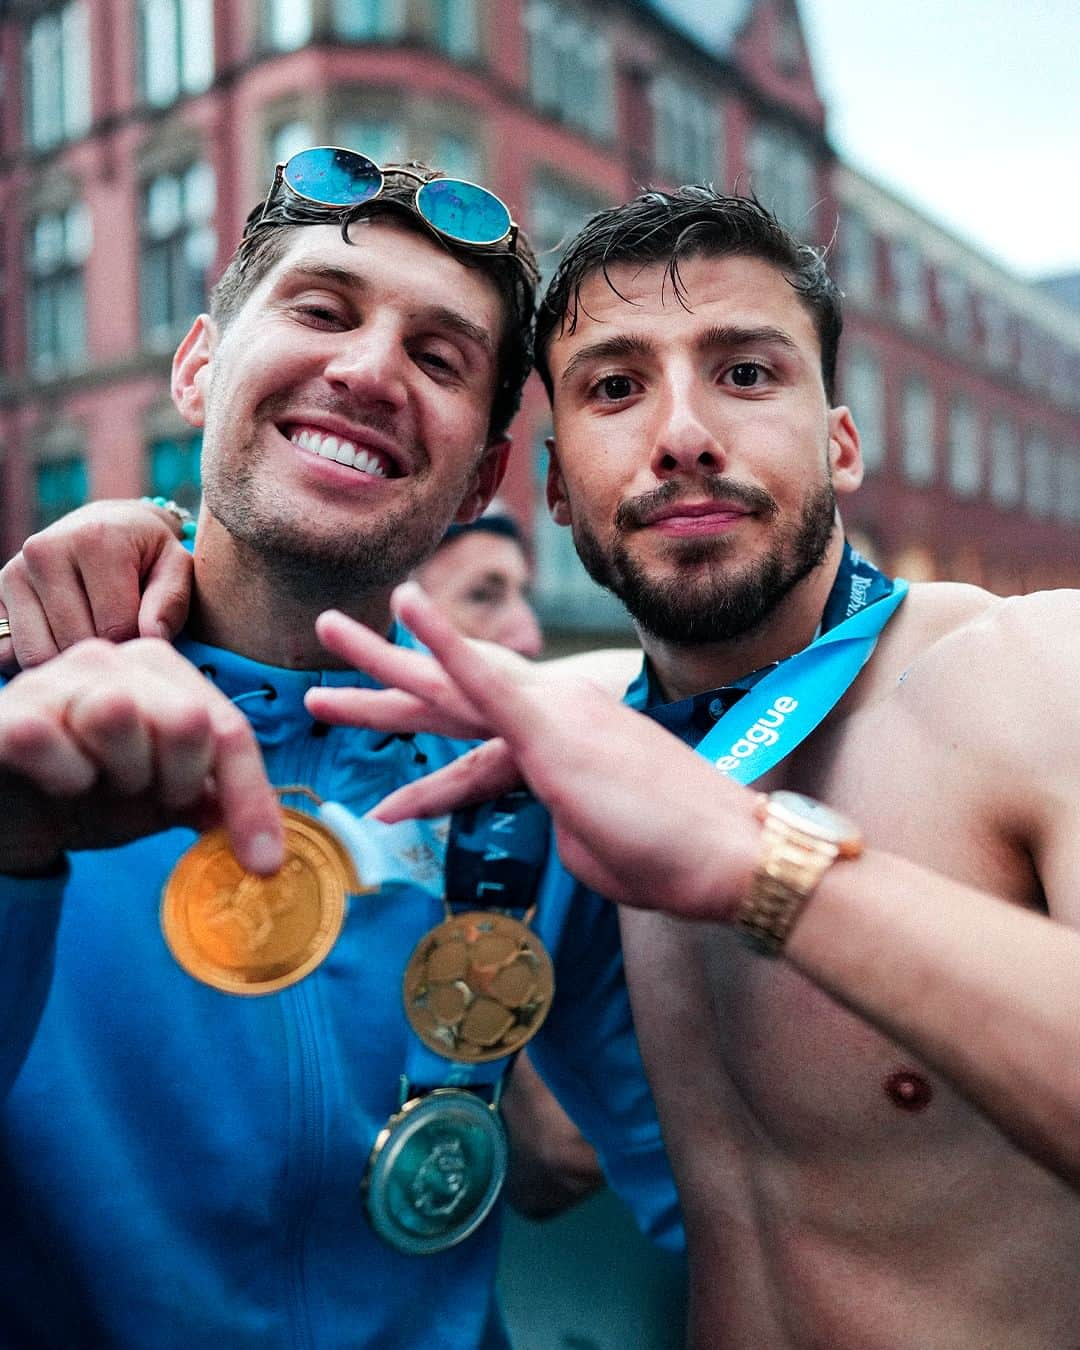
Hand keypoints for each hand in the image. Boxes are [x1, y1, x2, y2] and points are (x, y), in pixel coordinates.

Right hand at [0, 500, 192, 672]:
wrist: (109, 526)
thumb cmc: (147, 553)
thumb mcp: (175, 567)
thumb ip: (171, 602)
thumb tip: (152, 637)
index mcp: (95, 540)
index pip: (115, 628)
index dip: (136, 644)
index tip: (147, 635)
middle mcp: (46, 550)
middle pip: (75, 642)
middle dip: (104, 653)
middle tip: (121, 640)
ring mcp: (16, 570)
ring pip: (39, 653)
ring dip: (69, 659)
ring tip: (94, 640)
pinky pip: (8, 651)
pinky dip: (36, 658)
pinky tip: (62, 643)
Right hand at [0, 639, 282, 875]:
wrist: (9, 809)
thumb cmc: (87, 794)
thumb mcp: (161, 799)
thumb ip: (215, 800)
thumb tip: (271, 838)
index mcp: (161, 670)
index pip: (229, 730)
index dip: (252, 800)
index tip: (264, 863)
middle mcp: (110, 659)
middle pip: (187, 719)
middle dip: (179, 781)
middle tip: (147, 795)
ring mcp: (55, 677)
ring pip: (118, 713)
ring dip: (120, 773)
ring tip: (99, 783)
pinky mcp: (6, 710)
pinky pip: (44, 735)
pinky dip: (62, 774)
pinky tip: (59, 782)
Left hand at [316, 585, 759, 920]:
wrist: (725, 851)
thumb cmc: (669, 853)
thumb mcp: (594, 834)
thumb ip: (561, 816)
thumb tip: (552, 819)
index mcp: (552, 739)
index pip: (475, 730)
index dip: (426, 732)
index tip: (387, 740)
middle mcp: (546, 713)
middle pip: (448, 691)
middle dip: (386, 669)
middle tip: (331, 640)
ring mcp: (547, 715)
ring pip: (447, 680)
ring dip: (385, 657)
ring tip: (328, 631)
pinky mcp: (548, 726)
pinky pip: (483, 677)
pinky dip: (442, 643)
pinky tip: (404, 610)